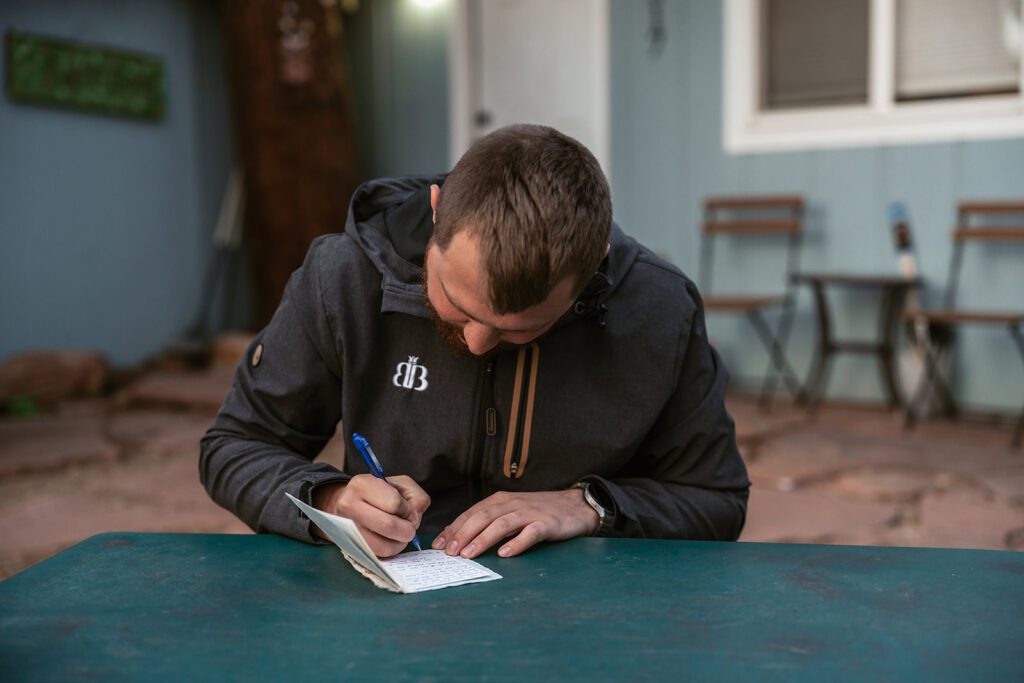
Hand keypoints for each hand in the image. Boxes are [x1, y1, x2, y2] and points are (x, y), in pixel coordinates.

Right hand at [313, 475, 429, 557]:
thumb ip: (416, 497)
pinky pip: (377, 555)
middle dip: (407, 530)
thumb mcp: (401, 485)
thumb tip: (414, 519)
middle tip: (409, 528)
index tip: (408, 512)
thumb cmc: (379, 493)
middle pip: (388, 526)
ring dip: (399, 543)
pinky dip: (390, 550)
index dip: (408, 511)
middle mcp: (349, 505)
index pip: (394, 503)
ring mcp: (347, 528)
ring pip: (383, 546)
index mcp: (362, 485)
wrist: (349, 504)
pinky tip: (390, 540)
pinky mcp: (349, 546)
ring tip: (400, 535)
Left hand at [432, 489, 598, 558]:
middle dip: (463, 534)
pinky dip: (516, 543)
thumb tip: (460, 538)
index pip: (471, 513)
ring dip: (483, 539)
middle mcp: (512, 504)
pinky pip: (530, 533)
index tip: (438, 545)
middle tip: (449, 552)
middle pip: (482, 517)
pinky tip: (505, 553)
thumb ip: (489, 521)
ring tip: (469, 554)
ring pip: (501, 524)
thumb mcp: (511, 512)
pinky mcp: (546, 523)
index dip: (454, 529)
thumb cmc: (538, 512)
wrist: (574, 505)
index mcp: (500, 500)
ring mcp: (529, 513)